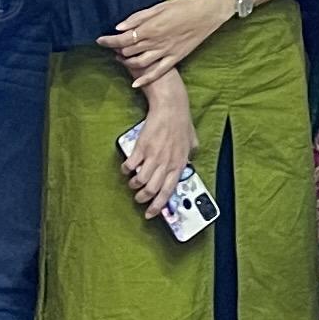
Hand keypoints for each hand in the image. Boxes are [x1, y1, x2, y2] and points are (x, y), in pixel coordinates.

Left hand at [106, 0, 234, 89]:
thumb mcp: (159, 7)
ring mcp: (165, 52)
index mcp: (150, 28)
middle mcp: (155, 42)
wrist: (207, 13)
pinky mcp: (175, 58)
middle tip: (113, 46)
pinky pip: (158, 72)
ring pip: (140, 63)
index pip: (123, 39)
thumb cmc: (184, 6)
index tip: (100, 40)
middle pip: (129, 51)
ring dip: (127, 62)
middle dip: (117, 50)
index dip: (109, 41)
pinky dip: (145, 79)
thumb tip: (120, 27)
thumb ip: (138, 18)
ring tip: (121, 59)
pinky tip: (135, 83)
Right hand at [121, 76, 194, 218]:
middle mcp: (166, 163)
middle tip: (139, 198)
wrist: (171, 107)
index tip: (150, 213)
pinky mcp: (142, 147)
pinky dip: (126, 170)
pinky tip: (127, 168)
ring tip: (133, 182)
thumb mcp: (192, 141)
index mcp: (178, 164)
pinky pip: (130, 165)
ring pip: (140, 181)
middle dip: (143, 198)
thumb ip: (191, 153)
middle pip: (151, 190)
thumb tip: (191, 160)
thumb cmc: (181, 122)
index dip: (158, 206)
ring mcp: (153, 156)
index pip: (168, 192)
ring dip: (134, 185)